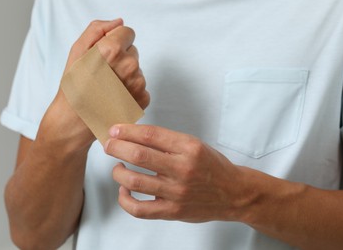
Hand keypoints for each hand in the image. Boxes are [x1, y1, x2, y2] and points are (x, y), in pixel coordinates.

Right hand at [38, 20, 149, 152]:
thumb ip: (97, 29)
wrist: (76, 121)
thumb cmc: (74, 86)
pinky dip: (131, 91)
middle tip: (103, 75)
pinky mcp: (143, 100)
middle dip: (120, 59)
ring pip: (137, 70)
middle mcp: (129, 66)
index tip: (105, 55)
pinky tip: (116, 98)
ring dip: (126, 76)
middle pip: (133, 51)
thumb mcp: (77, 51)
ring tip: (108, 88)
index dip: (115, 41)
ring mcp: (138, 84)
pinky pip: (141, 86)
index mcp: (112, 51)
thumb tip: (119, 22)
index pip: (128, 32)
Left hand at [104, 124, 251, 222]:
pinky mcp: (172, 211)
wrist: (234, 193)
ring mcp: (176, 192)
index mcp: (189, 148)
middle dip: (116, 146)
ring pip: (134, 181)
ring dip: (118, 171)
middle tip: (108, 144)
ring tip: (117, 166)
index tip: (115, 129)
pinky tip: (124, 189)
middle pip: (139, 155)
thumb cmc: (213, 166)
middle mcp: (182, 169)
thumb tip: (136, 136)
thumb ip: (168, 142)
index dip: (127, 131)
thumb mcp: (195, 145)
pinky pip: (139, 209)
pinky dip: (125, 199)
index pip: (150, 135)